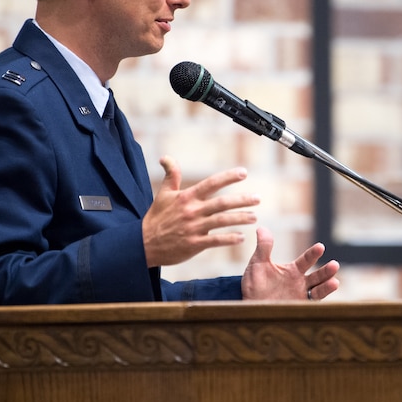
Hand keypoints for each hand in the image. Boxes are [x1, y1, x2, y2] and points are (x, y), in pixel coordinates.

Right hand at [142, 156, 259, 266]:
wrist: (144, 244)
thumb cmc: (156, 218)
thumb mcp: (163, 194)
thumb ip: (171, 175)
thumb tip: (166, 157)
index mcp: (187, 197)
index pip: (211, 183)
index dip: (228, 177)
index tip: (244, 172)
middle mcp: (192, 211)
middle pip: (222, 203)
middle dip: (242, 200)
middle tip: (257, 198)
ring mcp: (194, 228)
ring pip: (222, 221)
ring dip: (240, 218)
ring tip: (254, 217)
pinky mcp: (194, 244)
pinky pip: (215, 240)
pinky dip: (229, 239)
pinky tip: (241, 237)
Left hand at [241, 227, 339, 300]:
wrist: (248, 307)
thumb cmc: (253, 285)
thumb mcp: (257, 264)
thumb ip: (263, 248)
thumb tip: (262, 228)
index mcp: (292, 270)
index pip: (306, 260)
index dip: (313, 253)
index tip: (320, 247)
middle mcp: (300, 282)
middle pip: (317, 276)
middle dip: (326, 271)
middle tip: (335, 265)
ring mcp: (300, 296)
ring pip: (318, 290)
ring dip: (327, 286)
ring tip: (335, 282)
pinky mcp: (299, 309)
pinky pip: (312, 305)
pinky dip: (319, 302)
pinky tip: (324, 300)